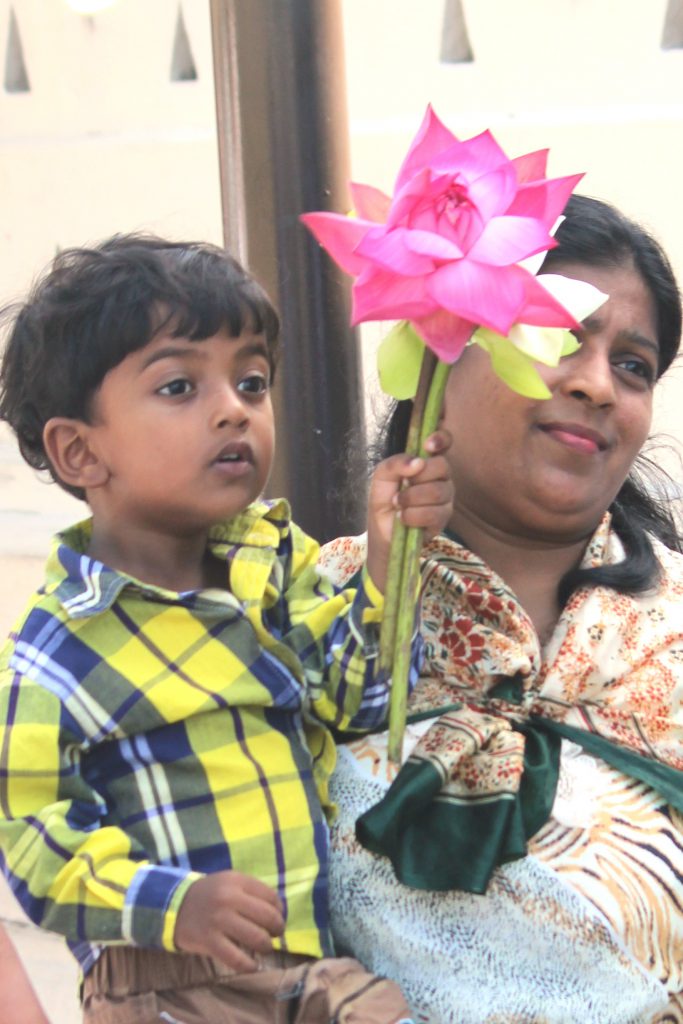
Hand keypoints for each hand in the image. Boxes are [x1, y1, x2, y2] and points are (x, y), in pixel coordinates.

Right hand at [174, 871, 284, 971]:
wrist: (175, 905)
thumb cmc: (210, 895)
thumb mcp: (230, 883)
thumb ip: (251, 893)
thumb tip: (278, 913)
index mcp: (237, 881)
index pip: (271, 897)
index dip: (280, 911)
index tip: (276, 919)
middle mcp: (229, 898)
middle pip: (268, 917)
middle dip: (277, 930)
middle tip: (273, 936)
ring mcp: (219, 919)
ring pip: (257, 938)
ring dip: (266, 947)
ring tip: (263, 949)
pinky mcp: (209, 941)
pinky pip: (237, 959)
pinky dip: (249, 966)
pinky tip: (252, 966)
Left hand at [366, 429, 452, 591]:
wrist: (382, 534)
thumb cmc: (383, 503)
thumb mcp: (381, 479)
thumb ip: (394, 464)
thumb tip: (417, 462)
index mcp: (426, 462)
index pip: (444, 442)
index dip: (441, 439)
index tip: (428, 446)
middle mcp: (440, 477)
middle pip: (443, 466)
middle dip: (418, 477)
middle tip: (402, 487)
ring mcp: (445, 498)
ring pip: (439, 491)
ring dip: (412, 499)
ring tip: (398, 505)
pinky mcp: (444, 519)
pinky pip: (435, 513)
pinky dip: (414, 515)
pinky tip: (404, 518)